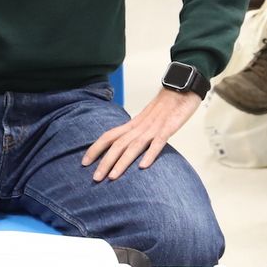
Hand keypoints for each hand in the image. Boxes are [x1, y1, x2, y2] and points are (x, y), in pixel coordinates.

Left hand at [81, 87, 201, 180]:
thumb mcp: (148, 119)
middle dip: (105, 162)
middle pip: (118, 144)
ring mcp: (154, 127)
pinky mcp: (169, 127)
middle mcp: (140, 126)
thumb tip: (126, 147)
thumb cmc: (167, 105)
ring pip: (134, 145)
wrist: (183, 87)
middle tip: (95, 178)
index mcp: (134, 123)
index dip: (95, 148)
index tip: (83, 162)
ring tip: (112, 177)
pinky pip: (158, 142)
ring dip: (122, 162)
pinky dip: (150, 153)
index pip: (109, 135)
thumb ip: (138, 132)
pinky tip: (143, 166)